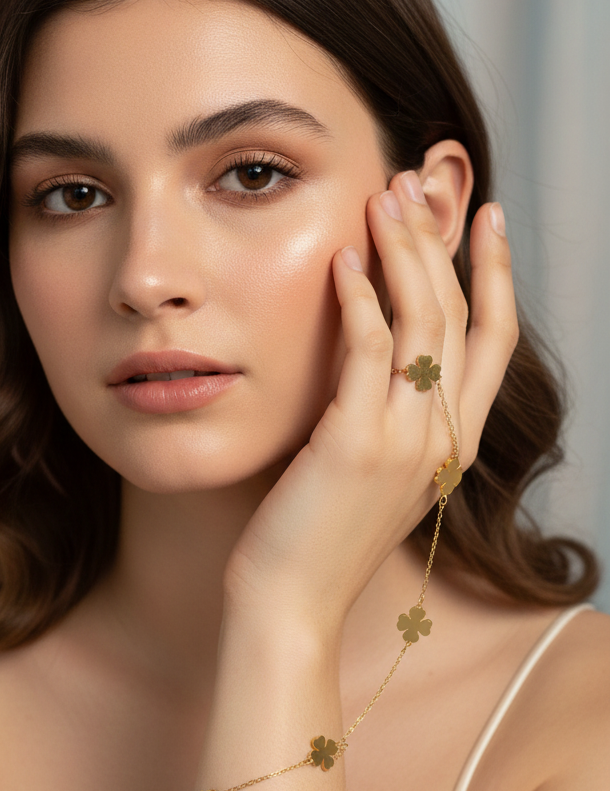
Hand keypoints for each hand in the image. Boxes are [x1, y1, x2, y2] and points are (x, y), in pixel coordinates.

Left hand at [222, 171, 517, 636]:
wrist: (292, 605)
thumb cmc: (320, 538)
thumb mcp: (375, 473)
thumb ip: (391, 416)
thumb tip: (378, 351)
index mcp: (454, 446)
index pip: (497, 343)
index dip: (498, 276)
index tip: (486, 219)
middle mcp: (442, 440)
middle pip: (461, 317)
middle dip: (441, 243)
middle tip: (416, 185)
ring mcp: (404, 442)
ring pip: (425, 322)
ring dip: (405, 252)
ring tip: (383, 199)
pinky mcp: (353, 442)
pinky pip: (368, 349)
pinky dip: (360, 296)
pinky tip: (342, 258)